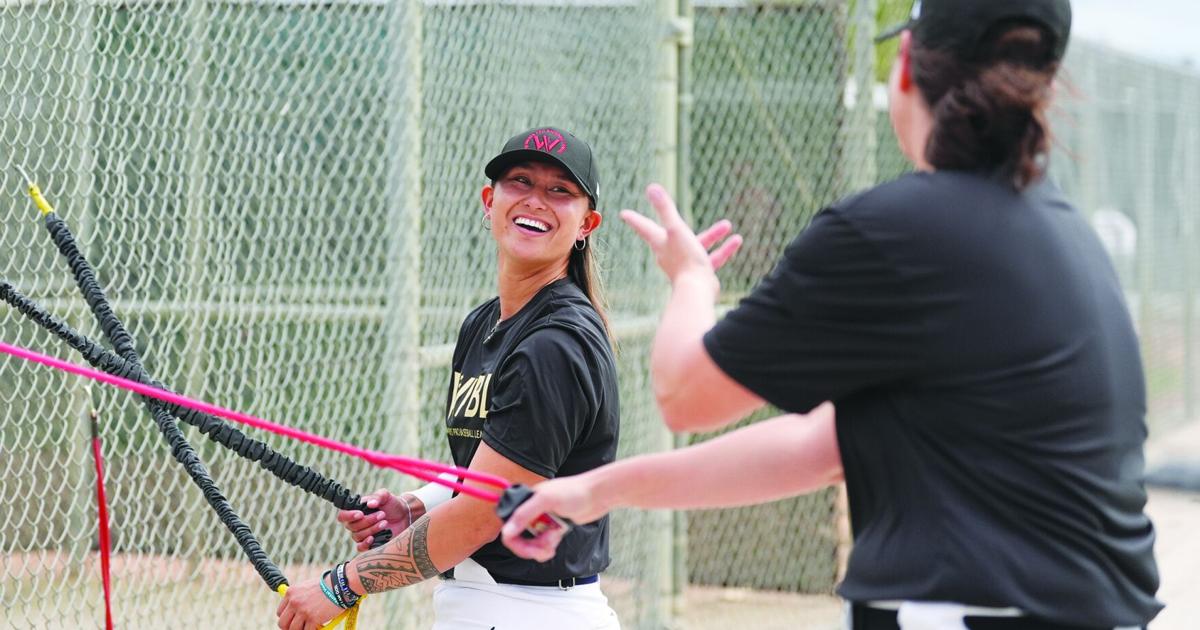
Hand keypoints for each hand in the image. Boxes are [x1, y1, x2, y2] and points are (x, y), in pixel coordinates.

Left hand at [276, 574, 341, 629]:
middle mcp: (294, 602)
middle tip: (298, 627)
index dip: (286, 618)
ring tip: (308, 626)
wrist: (339, 585)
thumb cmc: (326, 585)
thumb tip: (294, 609)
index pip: (280, 612)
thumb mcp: (306, 587)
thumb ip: (298, 596)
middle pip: (282, 623)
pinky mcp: (313, 618)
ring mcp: (303, 611)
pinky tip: (317, 626)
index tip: (292, 620)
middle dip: (289, 627)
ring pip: (293, 629)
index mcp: (290, 593)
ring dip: (300, 629)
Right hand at [337, 489, 423, 551]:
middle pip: (352, 527)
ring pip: (358, 536)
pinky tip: (373, 538)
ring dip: (372, 529)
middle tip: (382, 514)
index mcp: (356, 511)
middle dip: (368, 521)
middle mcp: (356, 524)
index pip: (343, 516)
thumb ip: (377, 497)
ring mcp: (362, 535)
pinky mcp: (370, 544)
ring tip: (385, 522)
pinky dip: (365, 544)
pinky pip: (360, 548)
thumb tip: (369, 504)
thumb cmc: (392, 504)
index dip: (349, 516)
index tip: (361, 514)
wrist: (405, 515)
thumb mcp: (385, 496)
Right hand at [499, 475, 606, 562]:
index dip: (516, 542)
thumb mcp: (546, 501)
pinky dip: (549, 546)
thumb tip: (506, 532)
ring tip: (554, 541)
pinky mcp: (552, 528)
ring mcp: (542, 521)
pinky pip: (543, 544)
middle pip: (519, 540)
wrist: (597, 495)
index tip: (530, 549)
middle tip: (545, 549)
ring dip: (542, 548)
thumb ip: (524, 515)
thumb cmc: (575, 492)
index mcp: (524, 502)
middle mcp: (531, 512)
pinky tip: (558, 538)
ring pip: (532, 544)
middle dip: (532, 548)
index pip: (509, 528)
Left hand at [620, 183, 742, 290]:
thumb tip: (652, 187)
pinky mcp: (700, 274)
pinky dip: (724, 249)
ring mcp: (685, 265)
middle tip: (673, 212)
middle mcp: (670, 254)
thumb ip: (665, 209)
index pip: (644, 227)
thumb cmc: (685, 260)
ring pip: (699, 245)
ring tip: (727, 225)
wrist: (697, 291)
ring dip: (713, 235)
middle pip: (672, 234)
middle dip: (678, 222)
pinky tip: (736, 241)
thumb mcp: (676, 229)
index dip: (635, 219)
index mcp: (660, 243)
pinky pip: (713, 258)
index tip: (624, 214)